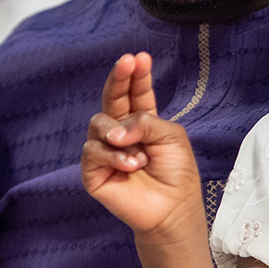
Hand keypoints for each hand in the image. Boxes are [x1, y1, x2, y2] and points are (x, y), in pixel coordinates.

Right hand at [80, 53, 202, 238]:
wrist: (172, 210)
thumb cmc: (176, 174)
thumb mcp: (172, 137)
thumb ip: (146, 122)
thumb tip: (115, 130)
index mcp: (142, 121)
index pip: (136, 92)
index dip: (136, 75)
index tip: (139, 57)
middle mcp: (121, 131)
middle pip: (112, 98)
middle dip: (118, 79)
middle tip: (127, 62)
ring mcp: (105, 149)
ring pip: (98, 123)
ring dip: (120, 135)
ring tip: (140, 157)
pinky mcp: (93, 170)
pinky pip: (92, 150)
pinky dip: (112, 156)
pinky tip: (130, 166)